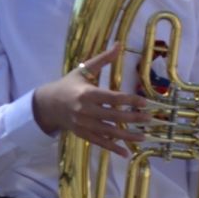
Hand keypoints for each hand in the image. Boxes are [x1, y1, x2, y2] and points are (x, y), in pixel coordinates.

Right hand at [31, 46, 151, 156]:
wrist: (47, 104)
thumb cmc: (69, 85)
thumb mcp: (84, 70)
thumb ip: (103, 60)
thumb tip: (119, 44)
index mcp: (87, 93)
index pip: (112, 97)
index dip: (130, 100)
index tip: (146, 102)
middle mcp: (85, 110)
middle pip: (113, 115)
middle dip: (133, 118)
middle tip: (150, 119)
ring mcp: (83, 124)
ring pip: (109, 131)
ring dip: (127, 135)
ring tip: (144, 136)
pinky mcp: (82, 134)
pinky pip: (99, 142)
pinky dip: (112, 148)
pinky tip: (126, 153)